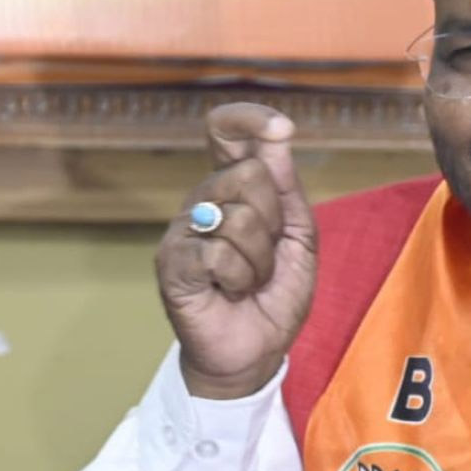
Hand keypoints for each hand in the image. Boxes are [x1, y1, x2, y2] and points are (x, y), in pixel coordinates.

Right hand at [155, 103, 317, 398]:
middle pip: (250, 174)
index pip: (223, 132)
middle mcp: (203, 200)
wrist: (256, 351)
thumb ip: (287, 187)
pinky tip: (229, 291)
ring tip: (249, 279)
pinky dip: (240, 278)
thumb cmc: (275, 294)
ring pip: (240, 217)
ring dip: (260, 259)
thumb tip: (277, 134)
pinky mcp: (172, 262)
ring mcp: (183, 229)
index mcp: (232, 188)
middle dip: (274, 221)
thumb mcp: (298, 237)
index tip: (280, 126)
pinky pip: (219, 252)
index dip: (247, 119)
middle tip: (266, 255)